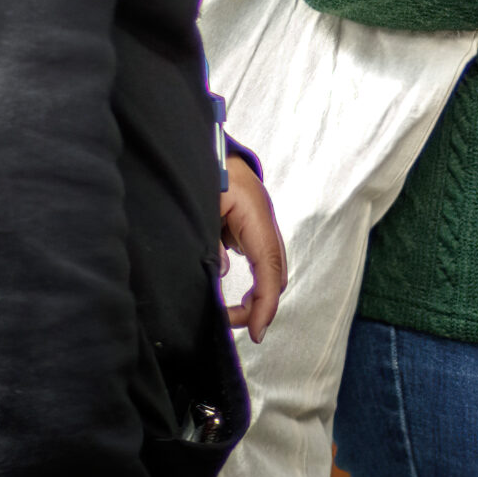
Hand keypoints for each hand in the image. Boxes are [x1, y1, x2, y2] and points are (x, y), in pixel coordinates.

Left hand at [220, 153, 285, 341]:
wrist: (209, 145)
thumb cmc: (204, 169)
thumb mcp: (201, 204)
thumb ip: (209, 240)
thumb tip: (219, 272)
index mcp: (255, 215)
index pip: (269, 267)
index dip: (266, 303)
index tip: (257, 331)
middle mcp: (264, 222)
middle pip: (277, 273)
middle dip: (261, 305)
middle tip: (234, 325)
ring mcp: (261, 224)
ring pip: (272, 268)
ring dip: (259, 295)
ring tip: (234, 315)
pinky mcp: (252, 226)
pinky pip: (262, 260)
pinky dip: (256, 282)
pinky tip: (239, 294)